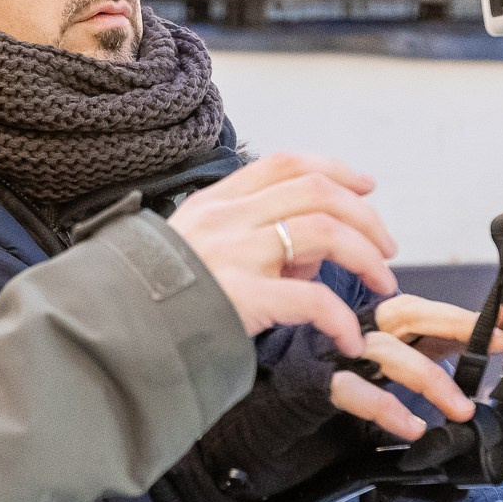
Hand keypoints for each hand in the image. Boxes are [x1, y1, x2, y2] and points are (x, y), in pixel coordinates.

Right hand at [168, 152, 398, 353]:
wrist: (116, 331)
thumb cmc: (160, 300)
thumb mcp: (196, 250)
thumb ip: (250, 241)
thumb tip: (313, 254)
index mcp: (216, 203)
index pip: (286, 164)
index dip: (335, 169)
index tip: (366, 187)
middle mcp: (227, 219)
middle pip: (316, 191)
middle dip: (365, 217)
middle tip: (387, 249)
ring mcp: (234, 255)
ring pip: (323, 230)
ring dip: (366, 256)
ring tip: (382, 285)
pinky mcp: (242, 298)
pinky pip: (312, 298)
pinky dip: (341, 317)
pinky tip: (349, 337)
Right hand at [330, 295, 502, 434]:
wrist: (282, 393)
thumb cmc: (339, 370)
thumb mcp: (392, 353)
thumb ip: (431, 345)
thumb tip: (484, 341)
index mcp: (377, 319)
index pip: (424, 307)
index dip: (462, 315)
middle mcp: (359, 328)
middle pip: (407, 314)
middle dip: (455, 324)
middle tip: (497, 345)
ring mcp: (339, 352)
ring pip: (388, 352)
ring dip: (431, 379)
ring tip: (461, 408)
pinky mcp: (321, 381)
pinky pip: (357, 392)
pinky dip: (388, 409)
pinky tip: (413, 426)